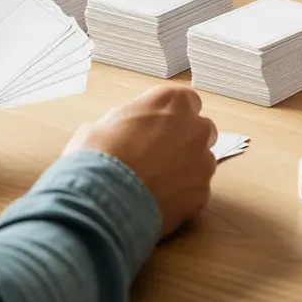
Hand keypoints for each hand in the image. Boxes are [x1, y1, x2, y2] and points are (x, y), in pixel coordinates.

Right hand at [63, 86, 217, 237]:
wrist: (103, 200)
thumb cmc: (99, 155)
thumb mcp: (106, 123)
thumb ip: (132, 122)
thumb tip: (129, 132)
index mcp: (172, 102)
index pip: (187, 100)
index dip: (172, 116)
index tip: (159, 127)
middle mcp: (195, 128)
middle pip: (200, 130)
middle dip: (185, 141)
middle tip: (158, 156)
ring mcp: (203, 163)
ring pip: (201, 163)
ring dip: (185, 170)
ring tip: (155, 184)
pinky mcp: (202, 194)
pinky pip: (195, 192)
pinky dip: (181, 196)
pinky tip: (157, 201)